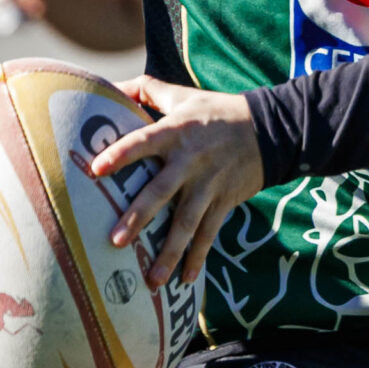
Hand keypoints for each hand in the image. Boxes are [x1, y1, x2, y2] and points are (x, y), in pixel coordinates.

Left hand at [85, 76, 263, 288]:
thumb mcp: (184, 96)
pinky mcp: (224, 201)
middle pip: (161, 191)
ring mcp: (209, 185)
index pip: (144, 141)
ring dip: (169, 252)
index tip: (97, 168)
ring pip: (187, 223)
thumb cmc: (218, 112)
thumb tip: (109, 87)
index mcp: (176, 131)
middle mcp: (191, 160)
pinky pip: (209, 233)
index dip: (121, 153)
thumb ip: (147, 90)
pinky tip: (184, 280)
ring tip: (152, 279)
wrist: (271, 129)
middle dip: (139, 217)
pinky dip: (198, 257)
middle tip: (116, 241)